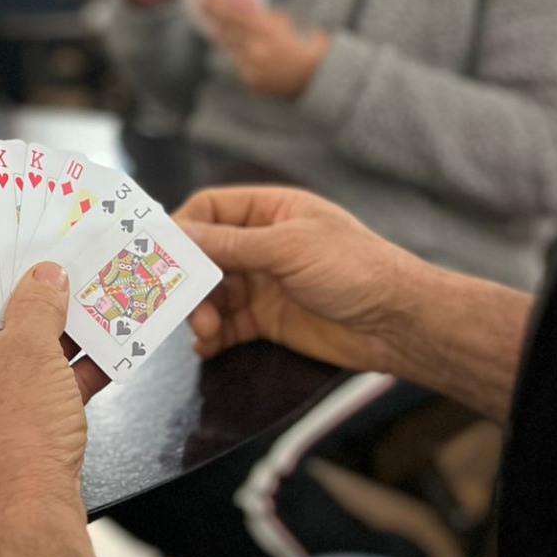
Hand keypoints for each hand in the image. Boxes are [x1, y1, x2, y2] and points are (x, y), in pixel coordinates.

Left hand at [0, 265, 107, 533]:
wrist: (26, 525)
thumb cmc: (10, 434)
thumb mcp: (30, 351)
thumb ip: (37, 306)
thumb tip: (44, 277)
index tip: (9, 249)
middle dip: (28, 306)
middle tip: (58, 270)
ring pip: (15, 368)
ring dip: (55, 342)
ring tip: (90, 305)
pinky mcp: (4, 449)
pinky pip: (33, 401)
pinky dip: (63, 380)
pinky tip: (103, 355)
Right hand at [176, 185, 423, 374]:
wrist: (397, 324)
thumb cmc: (354, 269)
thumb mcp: (288, 248)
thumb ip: (230, 243)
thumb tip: (176, 233)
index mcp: (270, 211)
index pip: (210, 211)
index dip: (183, 229)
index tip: (159, 254)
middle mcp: (262, 244)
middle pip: (204, 255)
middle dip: (189, 278)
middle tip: (184, 302)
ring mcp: (264, 283)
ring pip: (211, 293)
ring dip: (199, 310)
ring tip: (205, 330)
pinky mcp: (267, 320)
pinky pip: (226, 325)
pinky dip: (211, 335)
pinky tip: (207, 345)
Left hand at [203, 1, 330, 99]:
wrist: (313, 76)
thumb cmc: (299, 44)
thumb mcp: (283, 24)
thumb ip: (262, 19)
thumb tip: (238, 12)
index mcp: (265, 30)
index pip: (233, 14)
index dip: (216, 5)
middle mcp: (255, 48)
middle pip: (225, 31)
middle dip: (213, 19)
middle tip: (201, 9)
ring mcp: (251, 67)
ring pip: (230, 49)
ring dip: (223, 38)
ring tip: (214, 28)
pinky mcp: (251, 82)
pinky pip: (240, 65)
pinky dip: (241, 58)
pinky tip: (237, 50)